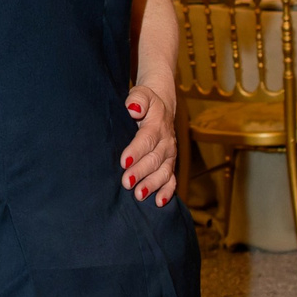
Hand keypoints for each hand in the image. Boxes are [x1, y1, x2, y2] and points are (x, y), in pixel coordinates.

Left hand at [123, 83, 180, 206]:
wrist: (160, 106)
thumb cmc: (144, 102)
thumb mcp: (141, 93)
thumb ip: (137, 99)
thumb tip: (133, 109)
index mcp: (157, 124)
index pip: (147, 138)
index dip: (136, 150)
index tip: (125, 162)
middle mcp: (166, 141)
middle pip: (154, 158)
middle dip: (141, 172)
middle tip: (126, 183)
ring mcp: (169, 155)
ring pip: (163, 172)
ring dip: (152, 184)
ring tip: (139, 195)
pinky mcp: (169, 164)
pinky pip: (171, 179)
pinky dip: (167, 192)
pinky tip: (159, 202)